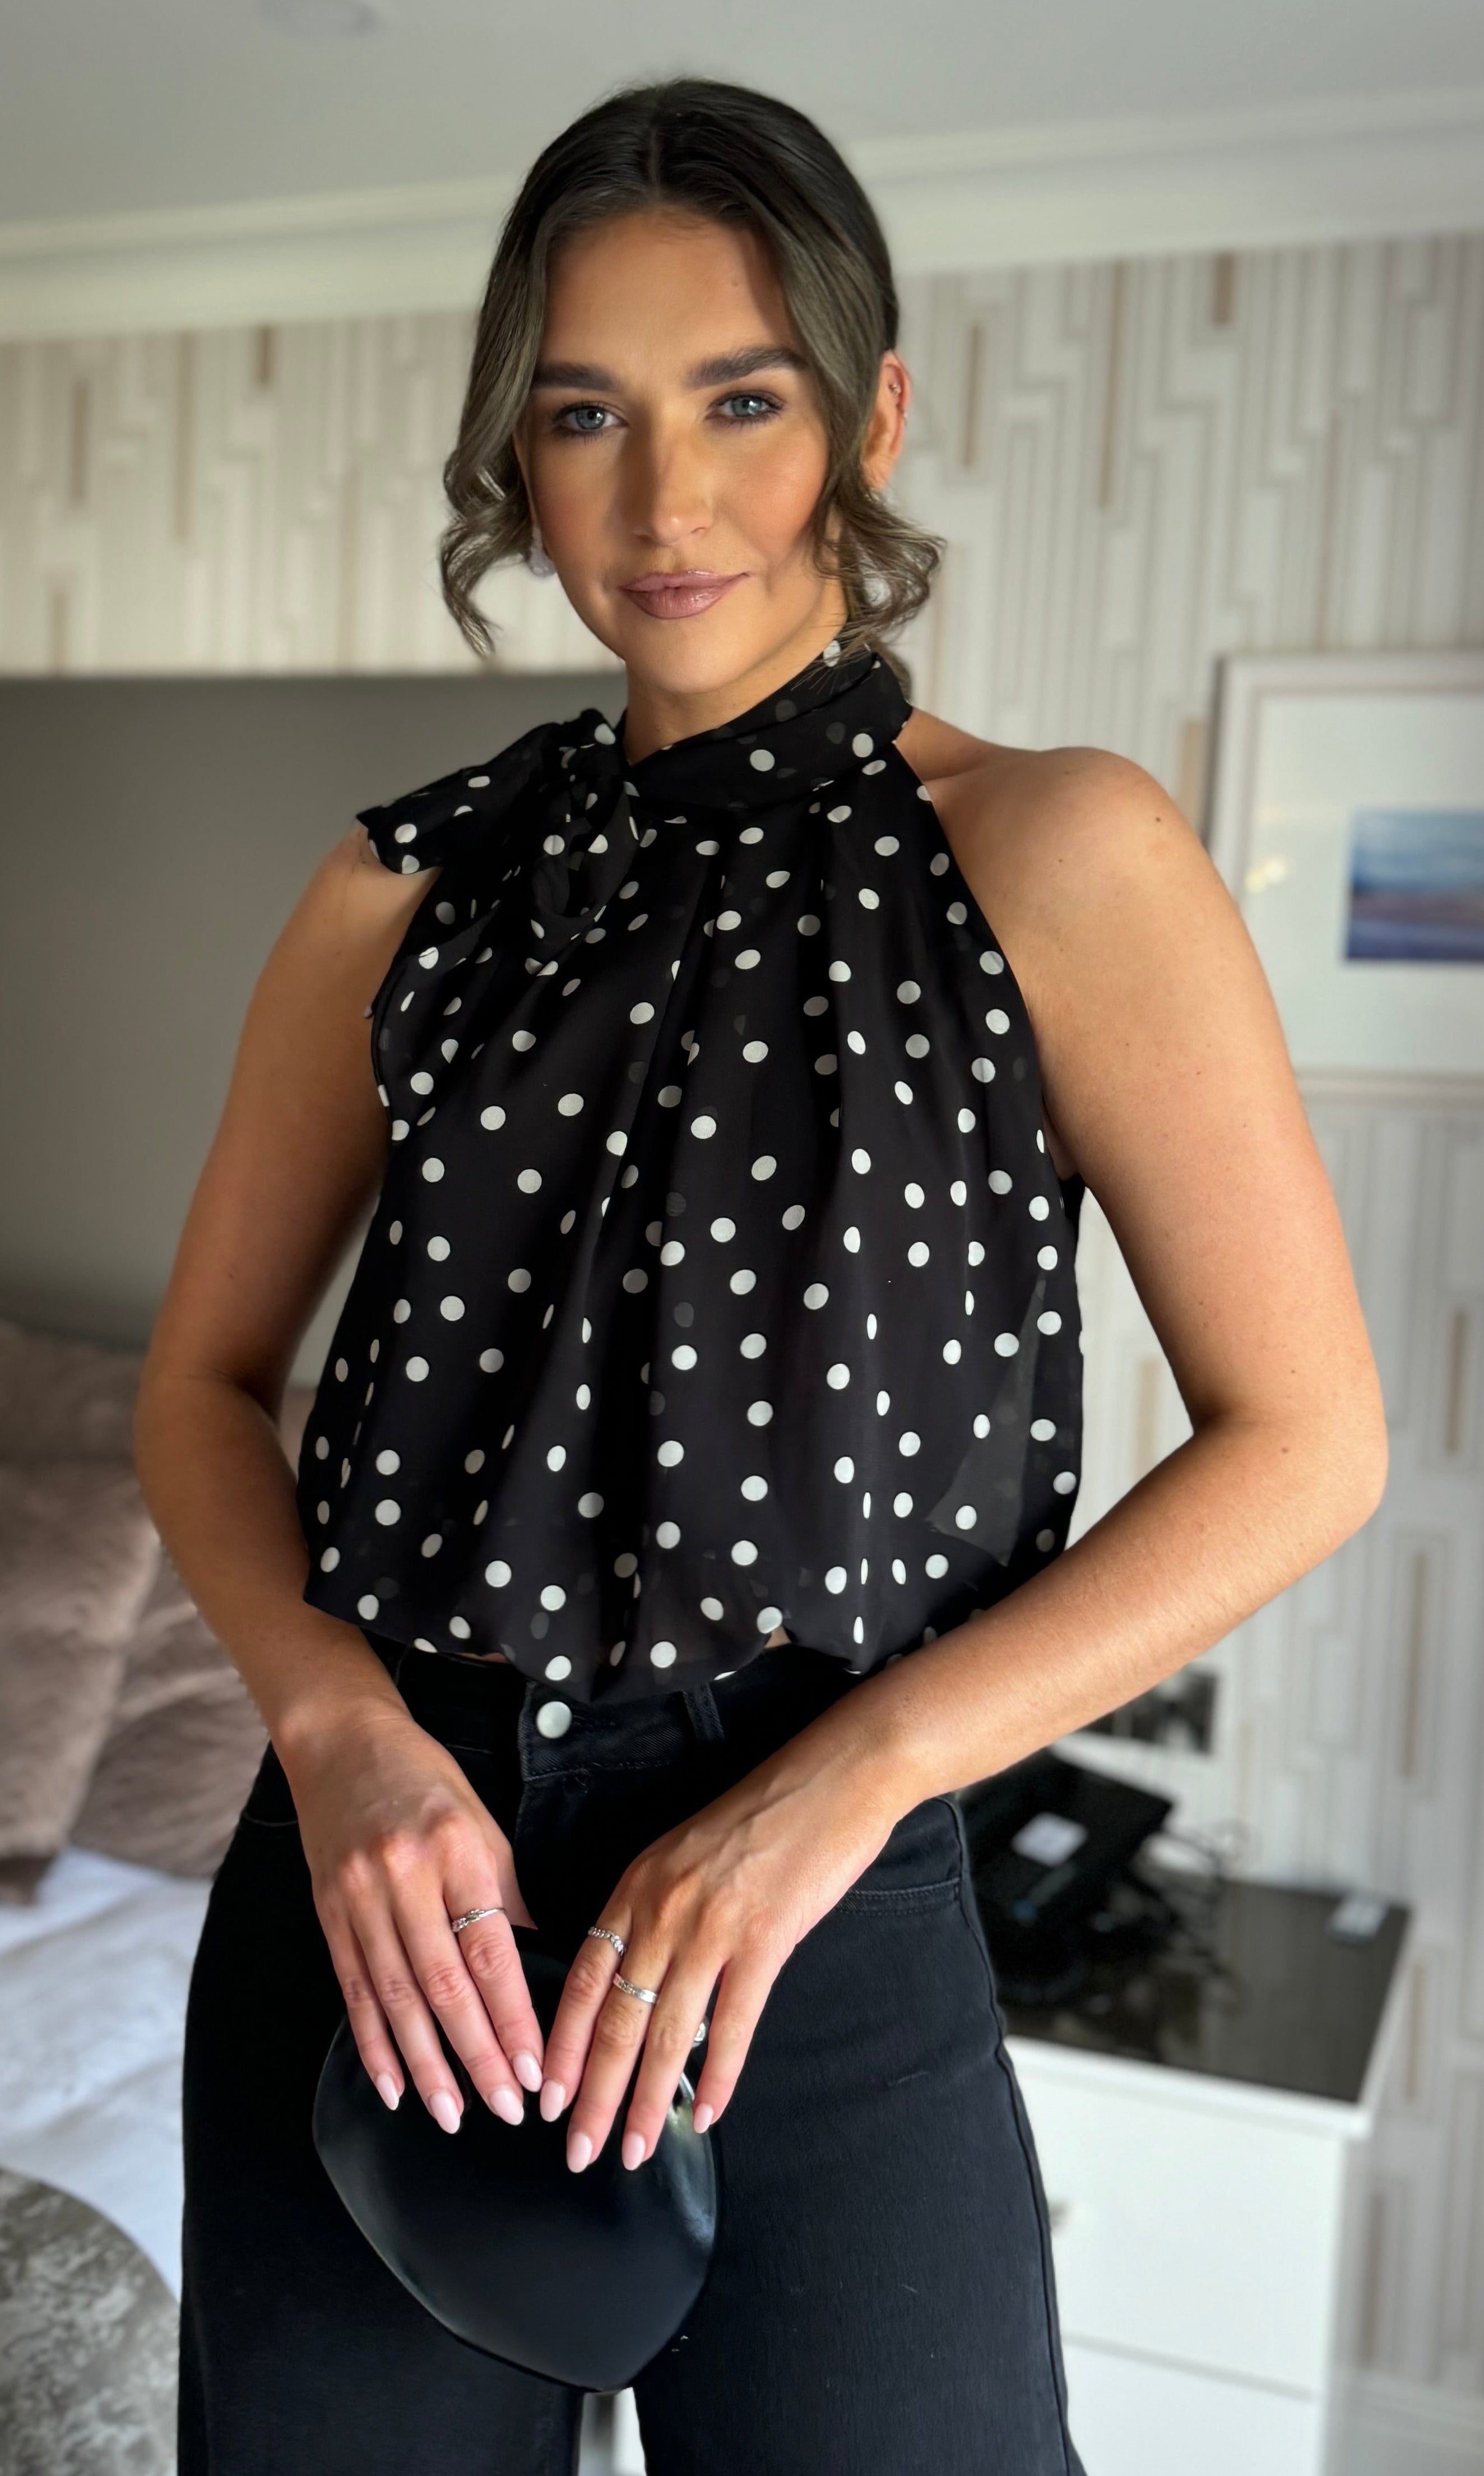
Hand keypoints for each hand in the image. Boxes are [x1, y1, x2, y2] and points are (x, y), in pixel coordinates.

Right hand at [282, 1701, 544, 2133]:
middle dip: (477, 2054)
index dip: (513, 2016)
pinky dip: (372, 2043)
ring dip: (425, 2064)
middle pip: (444, 1983)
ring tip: (451, 2114)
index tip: (536, 2070)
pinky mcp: (328, 1912)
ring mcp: (358, 1896)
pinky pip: (354, 1989)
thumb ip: (507, 1894)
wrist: (341, 1743)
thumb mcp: (482, 1824)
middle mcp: (404, 1876)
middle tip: (506, 2108)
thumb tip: (536, 1966)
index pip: (490, 1950)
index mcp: (456, 1850)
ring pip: (395, 1997)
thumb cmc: (426, 1783)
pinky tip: (391, 2085)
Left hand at [536, 1746, 904, 2171]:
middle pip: (614, 2018)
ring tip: (633, 2150)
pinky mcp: (767, 1939)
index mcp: (637, 1886)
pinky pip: (733, 2024)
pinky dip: (717, 2078)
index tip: (547, 2098)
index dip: (561, 2045)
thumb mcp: (683, 1854)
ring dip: (645, 2101)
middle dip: (592, 2094)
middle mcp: (664, 1910)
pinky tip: (704, 2114)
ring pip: (666, 2033)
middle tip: (578, 2150)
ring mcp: (714, 1927)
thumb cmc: (760, 1816)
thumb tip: (630, 1980)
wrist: (830, 1779)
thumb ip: (652, 1912)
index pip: (580, 1979)